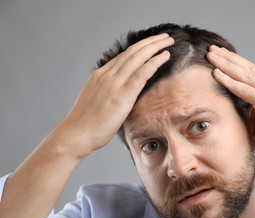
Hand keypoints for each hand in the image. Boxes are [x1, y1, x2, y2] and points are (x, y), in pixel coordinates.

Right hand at [58, 34, 173, 157]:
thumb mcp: (96, 103)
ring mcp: (113, 82)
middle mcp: (106, 74)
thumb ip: (108, 95)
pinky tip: (164, 56)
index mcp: (99, 76)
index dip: (139, 48)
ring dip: (155, 46)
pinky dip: (154, 61)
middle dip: (150, 41)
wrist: (75, 135)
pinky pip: (141, 72)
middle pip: (132, 51)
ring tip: (169, 41)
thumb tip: (119, 98)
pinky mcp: (122, 94)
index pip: (123, 56)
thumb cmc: (86, 126)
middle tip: (165, 36)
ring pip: (138, 57)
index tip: (151, 43)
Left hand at [207, 45, 254, 161]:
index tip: (223, 54)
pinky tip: (217, 74)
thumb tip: (245, 100)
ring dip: (225, 65)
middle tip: (212, 49)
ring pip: (245, 75)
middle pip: (249, 68)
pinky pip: (246, 90)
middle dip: (228, 57)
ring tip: (210, 55)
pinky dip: (229, 82)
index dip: (237, 61)